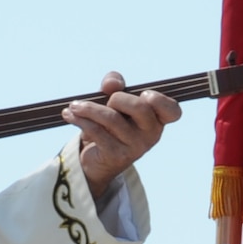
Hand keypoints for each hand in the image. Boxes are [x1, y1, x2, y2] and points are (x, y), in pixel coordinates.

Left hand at [67, 72, 182, 194]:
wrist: (98, 158)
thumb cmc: (111, 123)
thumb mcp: (114, 100)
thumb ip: (115, 85)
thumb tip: (111, 84)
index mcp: (157, 120)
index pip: (173, 111)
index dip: (160, 100)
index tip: (144, 95)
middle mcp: (151, 135)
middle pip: (140, 107)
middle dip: (117, 98)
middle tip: (107, 103)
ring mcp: (135, 147)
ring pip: (112, 118)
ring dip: (88, 108)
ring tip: (74, 106)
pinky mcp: (116, 156)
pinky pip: (96, 131)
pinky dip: (80, 119)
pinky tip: (69, 115)